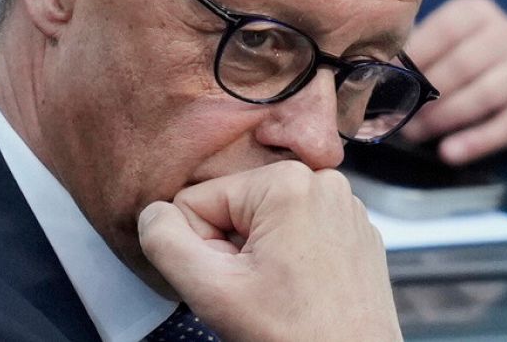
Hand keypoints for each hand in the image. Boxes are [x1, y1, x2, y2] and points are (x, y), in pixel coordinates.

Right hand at [138, 161, 401, 341]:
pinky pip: (294, 232)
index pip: (198, 201)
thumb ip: (164, 241)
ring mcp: (342, 205)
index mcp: (287, 180)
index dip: (202, 249)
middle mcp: (321, 181)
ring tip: (281, 293)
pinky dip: (288, 260)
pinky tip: (301, 290)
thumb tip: (153, 214)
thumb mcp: (211, 290)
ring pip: (261, 221)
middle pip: (232, 209)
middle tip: (257, 291)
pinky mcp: (352, 229)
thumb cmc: (298, 337)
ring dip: (257, 256)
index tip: (234, 282)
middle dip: (231, 251)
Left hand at [400, 0, 506, 164]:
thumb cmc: (443, 52)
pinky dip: (479, 141)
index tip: (389, 79)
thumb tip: (371, 78)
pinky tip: (448, 152)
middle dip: (428, 93)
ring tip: (415, 132)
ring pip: (488, 93)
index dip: (417, 56)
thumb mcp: (427, 41)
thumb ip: (406, 54)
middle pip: (466, 64)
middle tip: (398, 113)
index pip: (447, 30)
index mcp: (477, 10)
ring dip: (447, 117)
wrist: (489, 62)